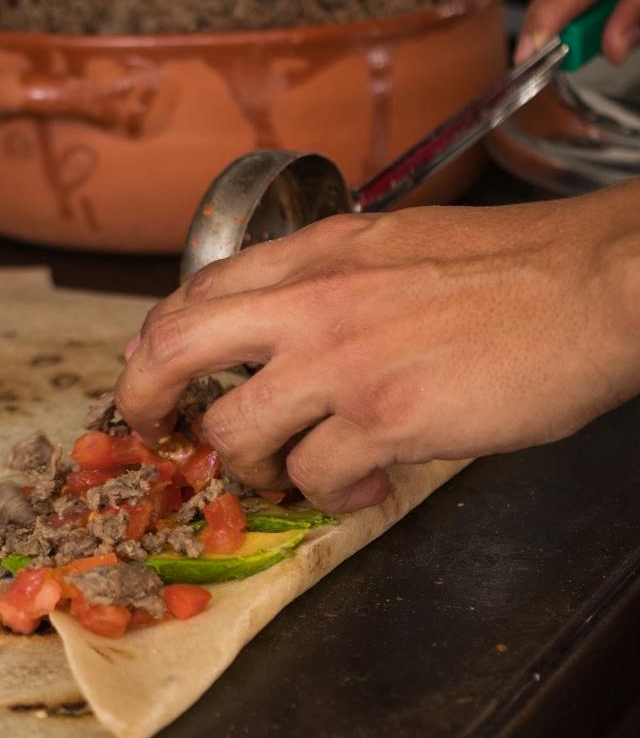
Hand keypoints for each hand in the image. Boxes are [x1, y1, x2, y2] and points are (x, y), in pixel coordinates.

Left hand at [115, 184, 639, 512]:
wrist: (596, 284)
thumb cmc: (515, 267)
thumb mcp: (399, 244)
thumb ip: (333, 279)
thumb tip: (290, 330)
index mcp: (317, 252)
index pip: (198, 291)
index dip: (161, 341)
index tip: (158, 373)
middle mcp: (313, 300)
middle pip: (177, 348)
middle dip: (143, 398)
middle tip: (152, 432)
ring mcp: (343, 361)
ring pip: (237, 431)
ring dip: (254, 467)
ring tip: (295, 471)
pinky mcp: (385, 418)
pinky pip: (313, 476)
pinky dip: (327, 494)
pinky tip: (364, 486)